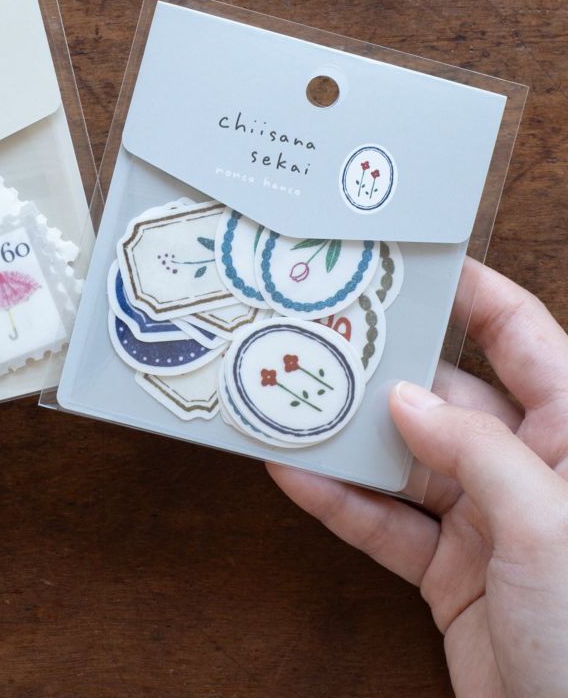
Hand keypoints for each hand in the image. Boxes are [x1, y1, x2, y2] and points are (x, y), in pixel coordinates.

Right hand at [268, 259, 567, 697]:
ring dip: (348, 438)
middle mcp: (529, 466)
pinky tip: (296, 473)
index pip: (521, 337)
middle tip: (322, 330)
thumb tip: (406, 398)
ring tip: (290, 398)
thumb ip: (477, 451)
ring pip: (405, 460)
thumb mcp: (549, 526)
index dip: (472, 291)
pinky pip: (387, 523)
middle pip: (445, 396)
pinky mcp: (452, 569)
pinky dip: (341, 502)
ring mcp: (488, 519)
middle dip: (382, 368)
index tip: (413, 262)